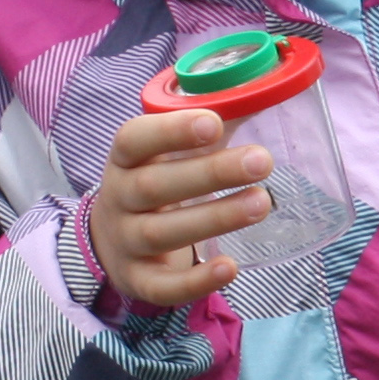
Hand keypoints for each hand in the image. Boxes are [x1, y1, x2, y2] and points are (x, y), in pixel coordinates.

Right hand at [92, 104, 274, 307]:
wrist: (113, 240)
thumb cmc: (156, 182)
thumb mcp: (169, 154)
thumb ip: (210, 126)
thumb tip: (265, 92)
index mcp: (125, 159)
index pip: (135, 140)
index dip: (172, 132)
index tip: (214, 124)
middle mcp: (119, 198)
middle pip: (156, 186)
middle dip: (210, 173)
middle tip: (262, 161)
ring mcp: (125, 242)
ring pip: (163, 233)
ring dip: (215, 218)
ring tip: (262, 202)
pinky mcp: (139, 280)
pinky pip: (163, 287)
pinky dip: (196, 281)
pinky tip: (230, 267)